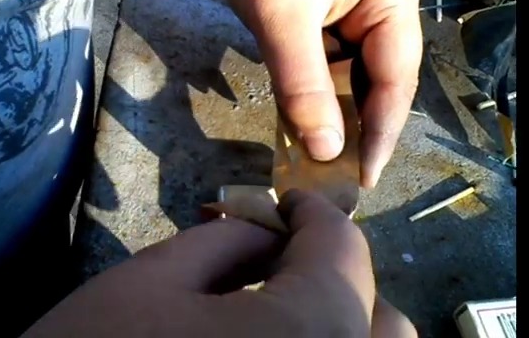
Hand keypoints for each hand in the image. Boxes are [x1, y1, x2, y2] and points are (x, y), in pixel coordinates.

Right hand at [21, 190, 414, 337]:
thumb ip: (225, 243)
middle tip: (275, 262)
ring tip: (277, 313)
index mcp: (314, 330)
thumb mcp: (149, 282)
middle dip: (332, 276)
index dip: (312, 214)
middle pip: (378, 316)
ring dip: (343, 325)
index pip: (341, 250)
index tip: (285, 203)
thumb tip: (267, 233)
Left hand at [199, 0, 422, 186]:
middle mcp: (382, 9)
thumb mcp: (281, 17)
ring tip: (319, 164)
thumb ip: (304, 85)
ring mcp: (354, 15)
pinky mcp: (325, 21)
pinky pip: (325, 69)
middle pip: (377, 83)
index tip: (365, 178)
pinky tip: (300, 128)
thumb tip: (327, 149)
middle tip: (339, 180)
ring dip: (333, 117)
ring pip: (349, 81)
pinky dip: (312, 97)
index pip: (395, 78)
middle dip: (358, 129)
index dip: (381, 132)